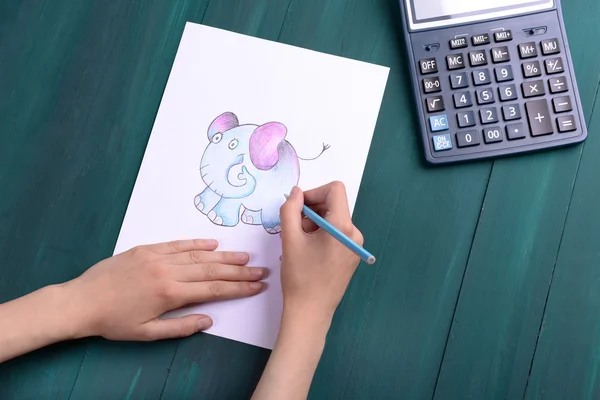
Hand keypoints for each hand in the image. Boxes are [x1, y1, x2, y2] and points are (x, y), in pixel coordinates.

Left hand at [62, 239, 265, 340]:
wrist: (81, 301)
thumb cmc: (114, 322)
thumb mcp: (147, 333)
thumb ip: (180, 327)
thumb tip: (209, 320)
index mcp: (170, 294)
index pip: (213, 290)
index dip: (238, 288)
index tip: (257, 285)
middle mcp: (168, 271)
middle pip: (212, 270)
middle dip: (239, 272)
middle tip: (260, 270)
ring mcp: (157, 257)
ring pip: (198, 255)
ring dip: (223, 256)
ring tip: (244, 257)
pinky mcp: (147, 249)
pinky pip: (177, 244)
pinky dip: (197, 243)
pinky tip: (213, 244)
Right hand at [252, 182, 363, 399]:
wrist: (310, 312)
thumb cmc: (300, 276)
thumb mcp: (290, 238)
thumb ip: (290, 209)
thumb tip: (296, 192)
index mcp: (343, 227)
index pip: (334, 190)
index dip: (314, 192)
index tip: (297, 208)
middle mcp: (355, 233)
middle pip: (334, 204)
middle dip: (311, 210)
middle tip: (293, 227)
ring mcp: (356, 245)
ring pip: (333, 219)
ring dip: (314, 223)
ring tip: (298, 242)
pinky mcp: (352, 255)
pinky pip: (337, 233)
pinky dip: (321, 234)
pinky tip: (307, 251)